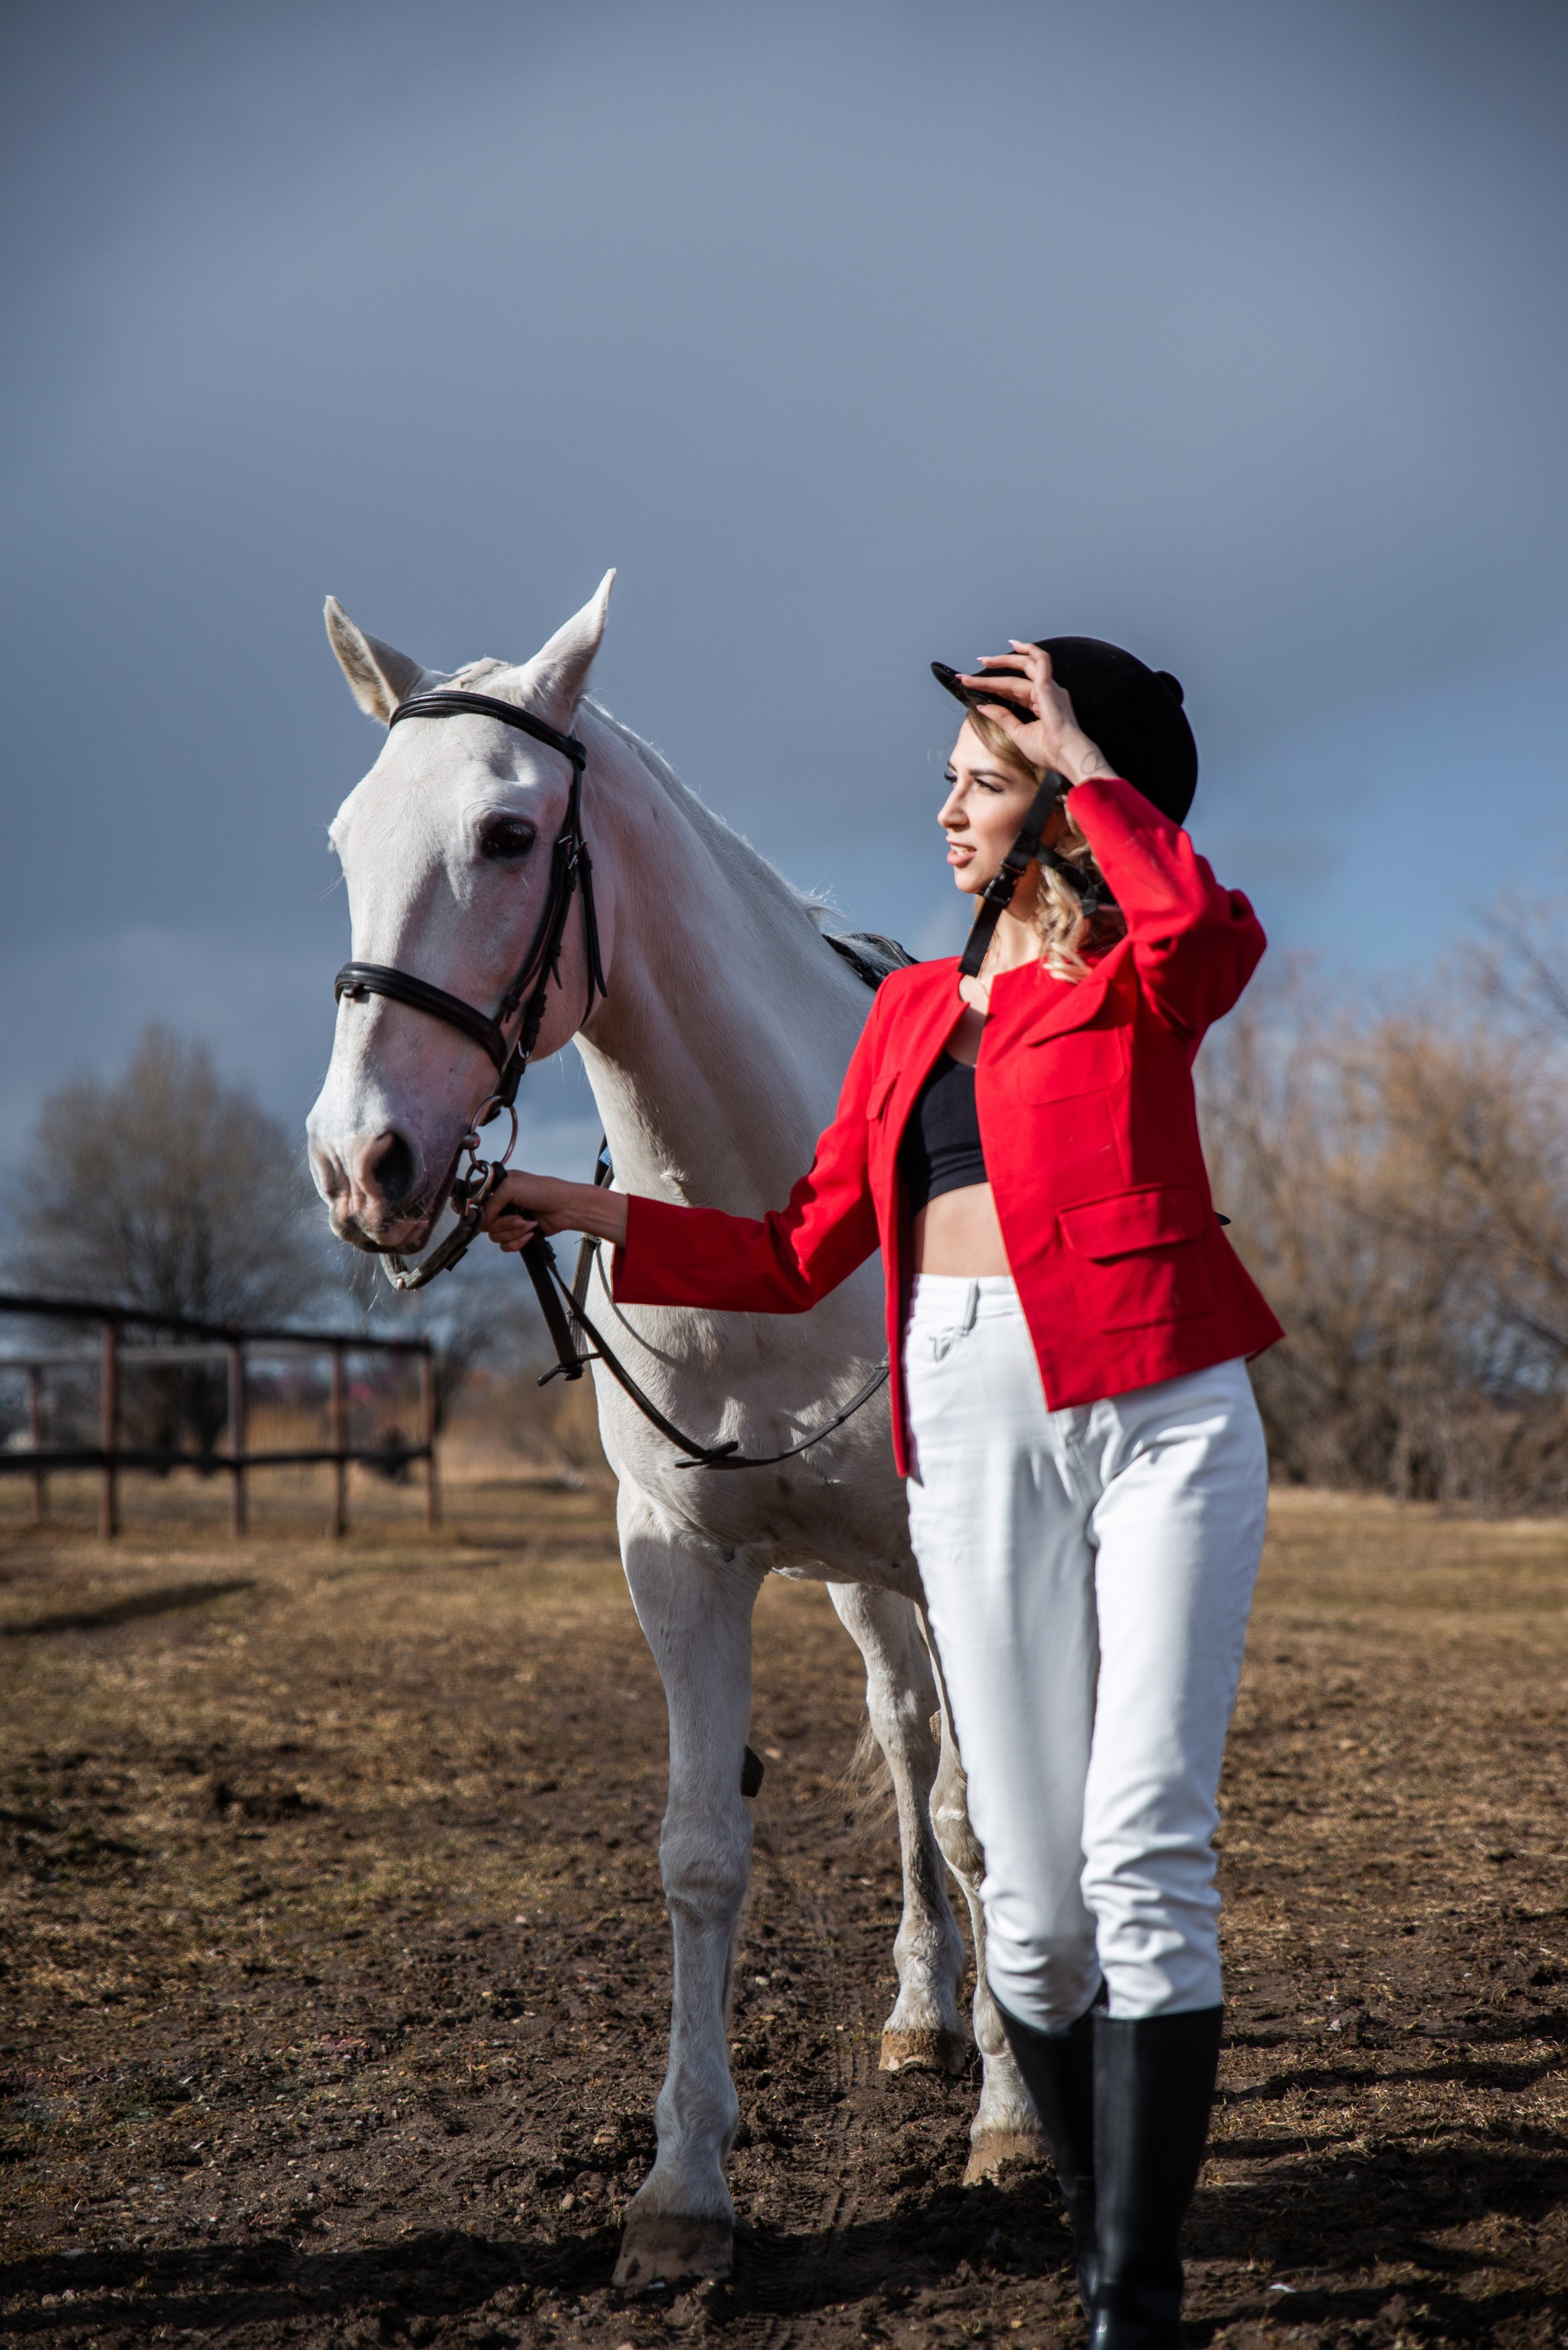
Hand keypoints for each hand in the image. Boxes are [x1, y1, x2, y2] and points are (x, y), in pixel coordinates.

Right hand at [480, 1171, 629, 1252]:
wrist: (567, 1208)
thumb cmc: (546, 1191)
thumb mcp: (512, 1187)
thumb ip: (491, 1203)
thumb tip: (481, 1221)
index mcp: (498, 1187)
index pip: (474, 1197)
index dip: (469, 1206)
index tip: (467, 1213)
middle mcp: (502, 1204)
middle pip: (484, 1222)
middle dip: (502, 1223)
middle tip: (518, 1216)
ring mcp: (509, 1220)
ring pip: (495, 1236)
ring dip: (513, 1232)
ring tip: (528, 1223)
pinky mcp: (518, 1234)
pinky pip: (506, 1245)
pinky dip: (518, 1241)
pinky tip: (531, 1233)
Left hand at [955, 642, 1115, 787]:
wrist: (1065, 756)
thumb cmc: (1048, 750)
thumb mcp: (1017, 733)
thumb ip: (1002, 717)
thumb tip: (982, 706)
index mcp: (1041, 705)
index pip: (1012, 690)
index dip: (992, 686)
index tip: (971, 684)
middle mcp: (1046, 693)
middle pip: (1015, 676)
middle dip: (994, 670)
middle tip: (973, 668)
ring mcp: (1049, 688)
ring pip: (1024, 666)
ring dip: (1003, 661)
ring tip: (984, 660)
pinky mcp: (1048, 687)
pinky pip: (1040, 661)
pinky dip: (1028, 651)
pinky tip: (1014, 646)